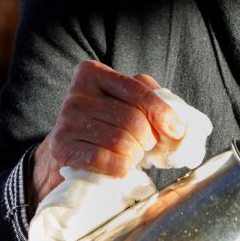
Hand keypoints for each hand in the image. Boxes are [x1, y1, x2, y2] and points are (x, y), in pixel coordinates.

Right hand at [30, 61, 185, 208]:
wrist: (70, 147)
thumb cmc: (106, 121)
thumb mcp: (124, 100)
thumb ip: (149, 98)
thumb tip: (177, 122)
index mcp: (93, 73)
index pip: (137, 89)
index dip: (161, 112)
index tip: (178, 130)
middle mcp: (76, 93)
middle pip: (132, 119)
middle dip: (148, 138)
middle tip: (147, 146)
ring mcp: (66, 120)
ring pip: (121, 141)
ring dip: (135, 154)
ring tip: (133, 154)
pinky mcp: (61, 147)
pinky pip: (103, 159)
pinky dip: (121, 167)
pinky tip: (123, 167)